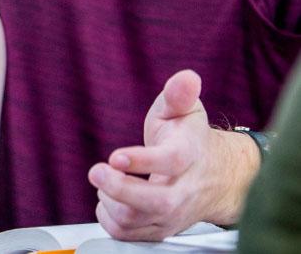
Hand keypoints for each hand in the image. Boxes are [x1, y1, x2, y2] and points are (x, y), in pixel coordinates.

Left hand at [88, 69, 259, 240]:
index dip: (142, 160)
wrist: (216, 178)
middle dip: (119, 189)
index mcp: (189, 155)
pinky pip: (130, 235)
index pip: (169, 162)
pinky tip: (108, 197)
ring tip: (104, 178)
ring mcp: (173, 214)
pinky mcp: (160, 229)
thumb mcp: (185, 110)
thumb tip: (187, 77)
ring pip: (138, 223)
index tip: (115, 155)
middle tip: (97, 171)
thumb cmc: (191, 139)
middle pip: (155, 202)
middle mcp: (183, 190)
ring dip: (110, 202)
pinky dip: (110, 219)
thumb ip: (179, 94)